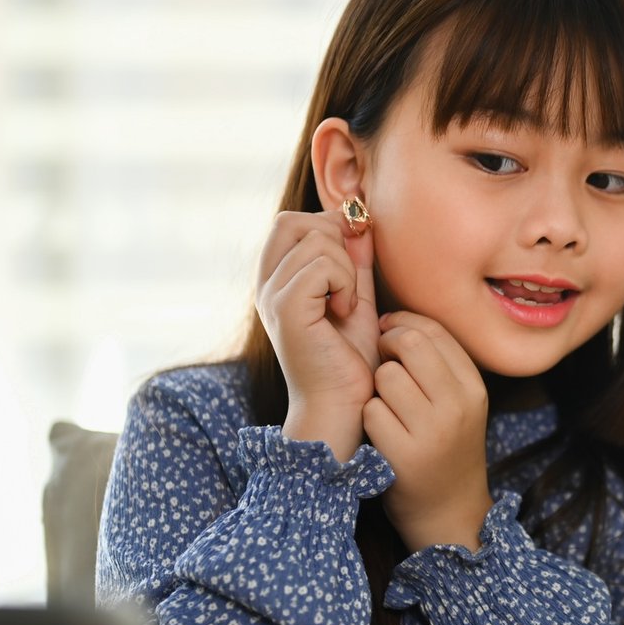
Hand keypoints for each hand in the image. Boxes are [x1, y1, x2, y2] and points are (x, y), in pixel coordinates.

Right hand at [255, 210, 379, 461]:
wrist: (342, 403)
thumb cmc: (349, 357)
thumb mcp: (355, 297)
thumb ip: (354, 260)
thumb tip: (358, 220)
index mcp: (275, 279)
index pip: (289, 220)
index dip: (327, 226)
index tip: (350, 262)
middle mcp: (265, 284)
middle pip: (291, 220)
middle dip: (333, 239)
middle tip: (347, 281)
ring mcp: (271, 295)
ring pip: (315, 241)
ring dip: (346, 268)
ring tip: (347, 304)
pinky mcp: (286, 309)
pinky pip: (322, 266)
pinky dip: (345, 283)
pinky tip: (344, 312)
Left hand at [363, 312, 492, 551]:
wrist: (449, 511)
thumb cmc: (445, 448)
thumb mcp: (460, 405)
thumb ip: (438, 365)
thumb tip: (395, 321)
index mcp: (474, 388)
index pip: (434, 330)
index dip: (402, 322)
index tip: (387, 332)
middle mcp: (459, 406)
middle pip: (409, 343)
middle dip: (386, 345)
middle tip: (381, 361)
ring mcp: (433, 432)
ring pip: (386, 376)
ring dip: (376, 386)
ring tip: (385, 404)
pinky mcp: (405, 456)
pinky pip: (372, 411)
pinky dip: (369, 417)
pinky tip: (380, 431)